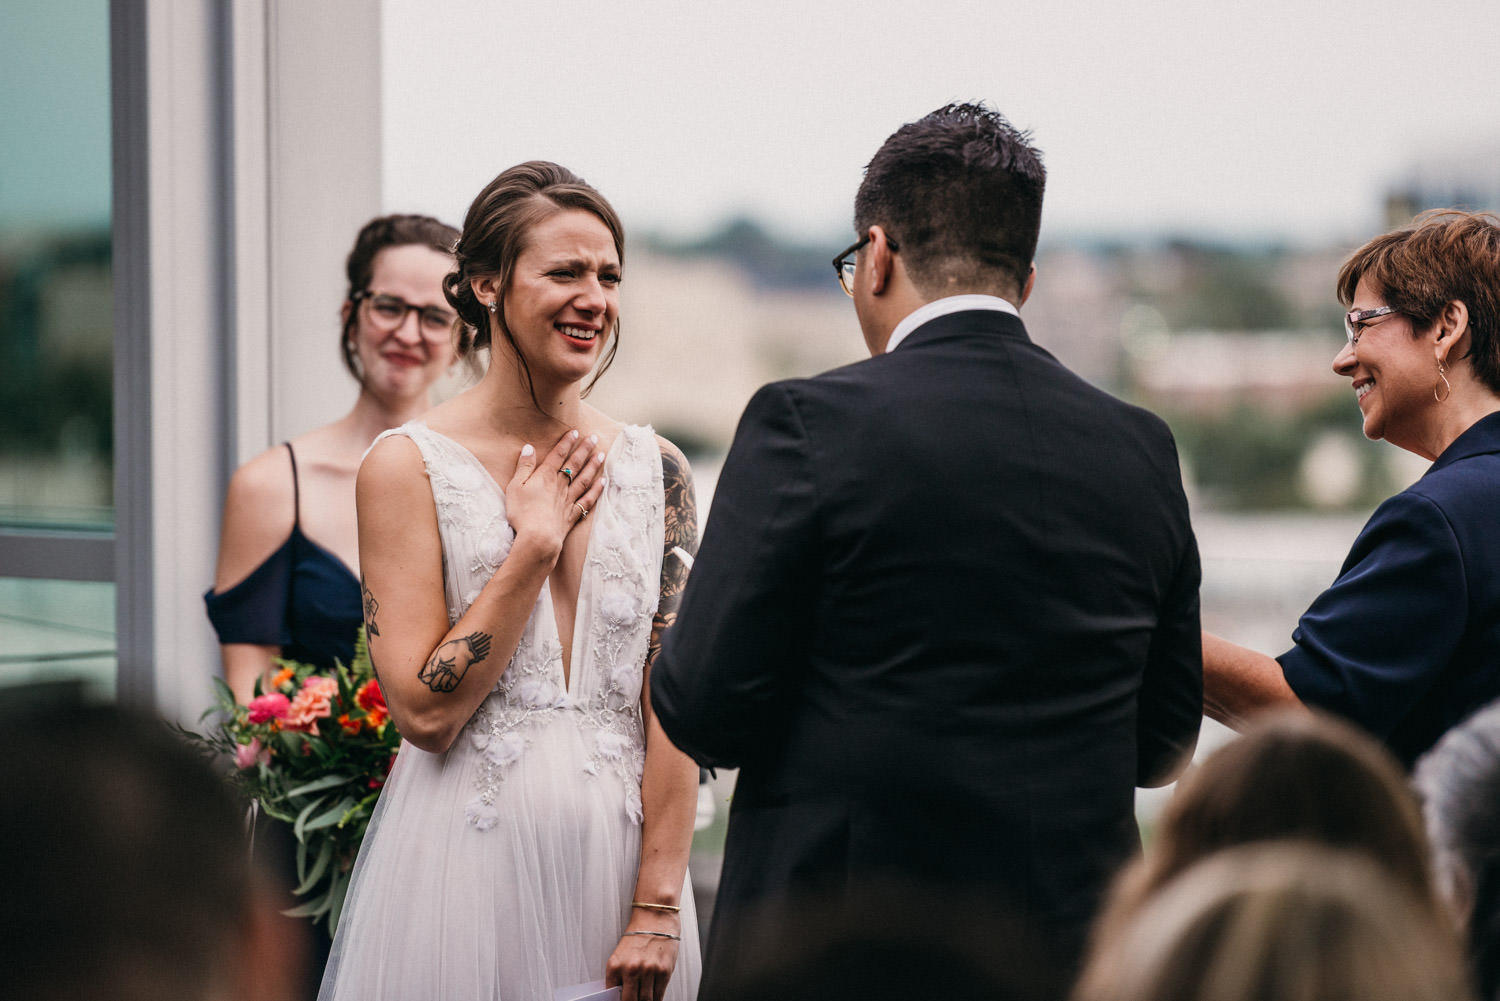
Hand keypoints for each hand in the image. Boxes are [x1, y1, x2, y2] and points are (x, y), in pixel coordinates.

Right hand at [504, 429, 605, 561]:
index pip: (558, 455)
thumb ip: (524, 467)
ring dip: (593, 466)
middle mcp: (560, 486)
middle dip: (584, 450)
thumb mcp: (515, 487)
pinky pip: (588, 499)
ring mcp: (568, 500)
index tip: (575, 432)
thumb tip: (529, 448)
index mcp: (545, 477)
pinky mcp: (573, 515)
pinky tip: (603, 482)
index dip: (566, 443)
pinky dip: (596, 490)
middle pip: (574, 464)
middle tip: (594, 438)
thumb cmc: (522, 513)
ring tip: (602, 455)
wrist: (538, 538)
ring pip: (584, 479)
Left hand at [604, 914, 679, 1000]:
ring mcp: (648, 971)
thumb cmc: (639, 933)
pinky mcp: (664, 971)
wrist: (655, 917)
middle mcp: (631, 969)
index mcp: (615, 965)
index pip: (612, 995)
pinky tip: (653, 999)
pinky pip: (659, 995)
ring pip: (645, 1000)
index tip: (621, 1000)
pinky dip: (656, 1000)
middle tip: (633, 1000)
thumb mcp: (620, 954)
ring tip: (643, 999)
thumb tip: (620, 994)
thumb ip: (619, 975)